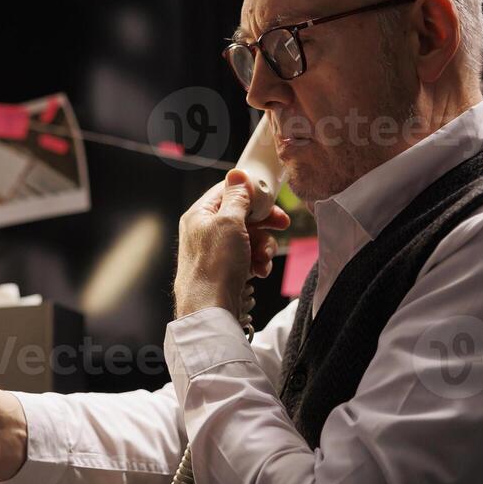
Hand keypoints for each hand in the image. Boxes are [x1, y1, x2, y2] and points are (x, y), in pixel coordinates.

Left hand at [173, 168, 290, 319]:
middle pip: (242, 215)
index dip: (250, 192)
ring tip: (262, 258)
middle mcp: (205, 230)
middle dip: (264, 222)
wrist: (210, 310)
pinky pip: (248, 257)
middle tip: (282, 224)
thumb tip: (237, 174)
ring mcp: (216, 251)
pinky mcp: (226, 269)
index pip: (226, 191)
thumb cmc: (215, 265)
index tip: (270, 197)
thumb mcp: (229, 223)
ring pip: (249, 237)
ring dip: (263, 246)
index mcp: (200, 214)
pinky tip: (259, 271)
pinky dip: (257, 262)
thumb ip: (236, 197)